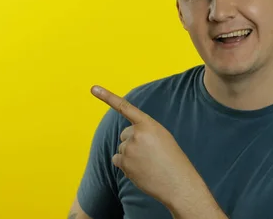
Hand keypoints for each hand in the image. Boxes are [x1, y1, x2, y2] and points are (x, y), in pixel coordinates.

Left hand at [90, 85, 200, 207]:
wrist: (178, 183)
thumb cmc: (173, 160)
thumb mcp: (162, 137)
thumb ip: (144, 132)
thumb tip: (125, 140)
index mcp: (149, 124)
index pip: (125, 108)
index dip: (107, 97)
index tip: (93, 88)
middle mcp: (137, 134)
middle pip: (125, 135)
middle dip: (133, 142)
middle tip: (150, 153)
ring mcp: (129, 149)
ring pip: (122, 149)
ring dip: (131, 156)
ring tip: (148, 164)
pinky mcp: (124, 163)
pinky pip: (117, 160)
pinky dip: (125, 165)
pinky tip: (140, 170)